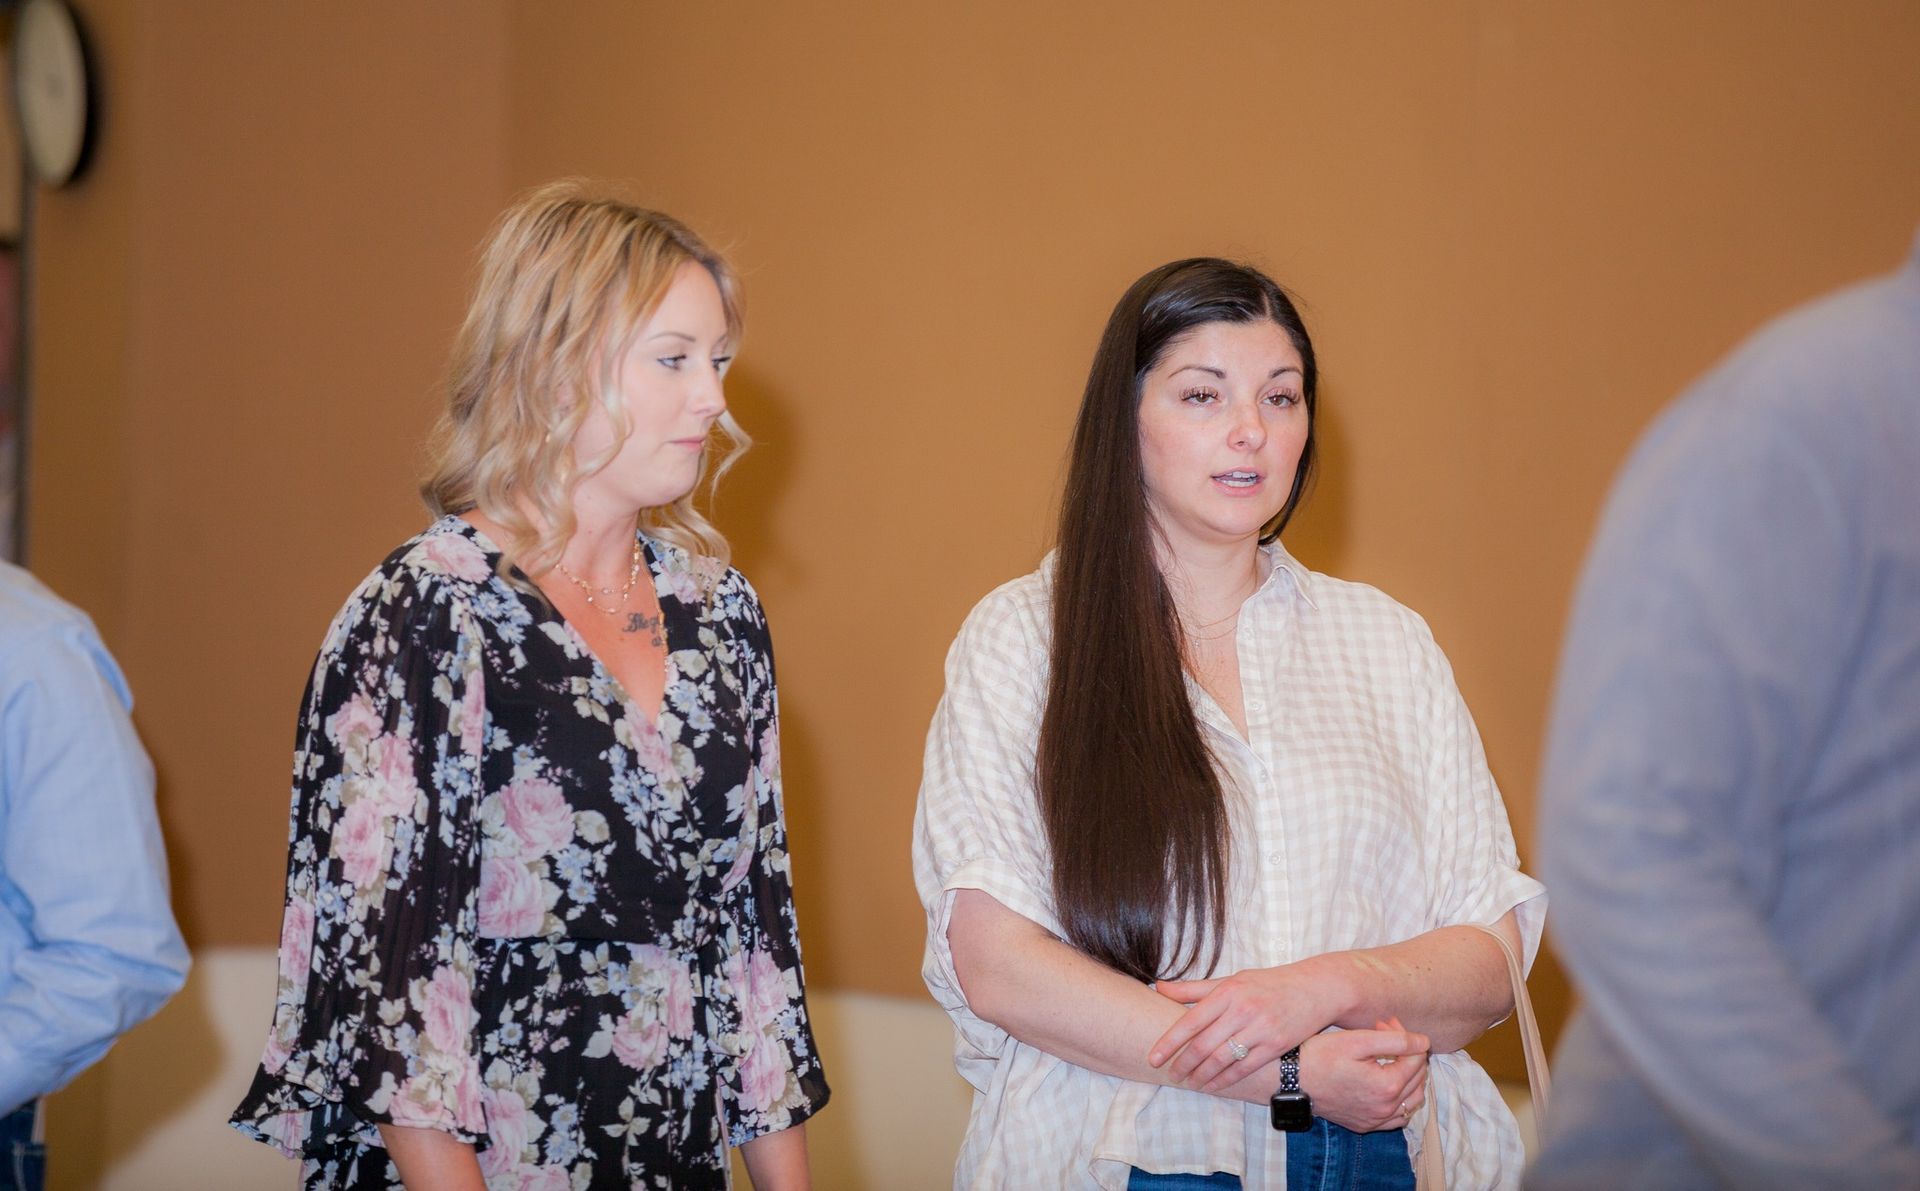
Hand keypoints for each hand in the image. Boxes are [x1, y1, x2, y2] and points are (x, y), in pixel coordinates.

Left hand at [1147, 962, 1343, 1092]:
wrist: (1315, 988)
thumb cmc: (1268, 983)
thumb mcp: (1231, 980)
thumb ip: (1194, 989)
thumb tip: (1158, 987)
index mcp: (1227, 991)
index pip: (1190, 1021)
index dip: (1169, 1042)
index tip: (1153, 1057)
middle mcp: (1242, 1009)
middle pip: (1203, 1044)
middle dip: (1183, 1064)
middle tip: (1170, 1075)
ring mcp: (1260, 1028)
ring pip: (1222, 1060)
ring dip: (1201, 1076)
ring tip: (1189, 1083)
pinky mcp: (1276, 1045)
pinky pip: (1245, 1069)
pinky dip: (1225, 1081)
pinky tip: (1213, 1086)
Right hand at [1298, 1019, 1430, 1133]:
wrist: (1292, 1080)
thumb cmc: (1321, 1056)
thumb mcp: (1357, 1040)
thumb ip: (1395, 1040)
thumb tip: (1424, 1042)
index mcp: (1387, 1086)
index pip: (1416, 1058)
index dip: (1405, 1036)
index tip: (1385, 1024)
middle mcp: (1386, 1108)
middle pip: (1418, 1077)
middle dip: (1407, 1052)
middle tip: (1385, 1034)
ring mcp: (1376, 1120)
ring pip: (1413, 1100)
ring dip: (1409, 1076)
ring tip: (1391, 1058)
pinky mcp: (1366, 1125)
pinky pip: (1398, 1117)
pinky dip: (1402, 1100)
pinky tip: (1389, 1085)